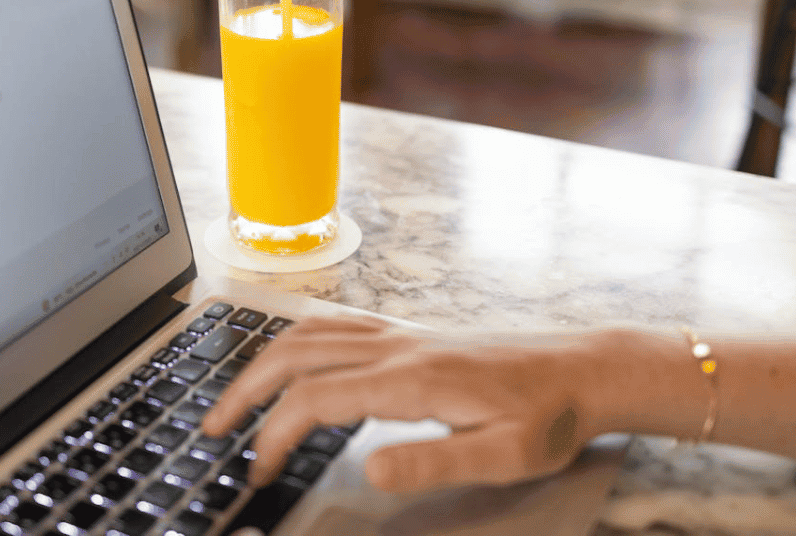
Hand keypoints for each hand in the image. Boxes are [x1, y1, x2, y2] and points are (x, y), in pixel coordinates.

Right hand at [202, 315, 602, 493]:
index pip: (316, 399)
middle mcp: (397, 347)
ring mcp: (401, 333)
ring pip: (310, 333)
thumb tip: (368, 470)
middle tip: (214, 428)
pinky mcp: (409, 332)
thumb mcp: (504, 457)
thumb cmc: (547, 417)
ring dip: (263, 361)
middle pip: (296, 355)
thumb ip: (434, 460)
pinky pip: (336, 324)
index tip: (257, 468)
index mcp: (412, 379)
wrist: (581, 369)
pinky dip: (296, 340)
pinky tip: (289, 359)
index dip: (274, 433)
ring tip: (235, 397)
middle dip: (245, 390)